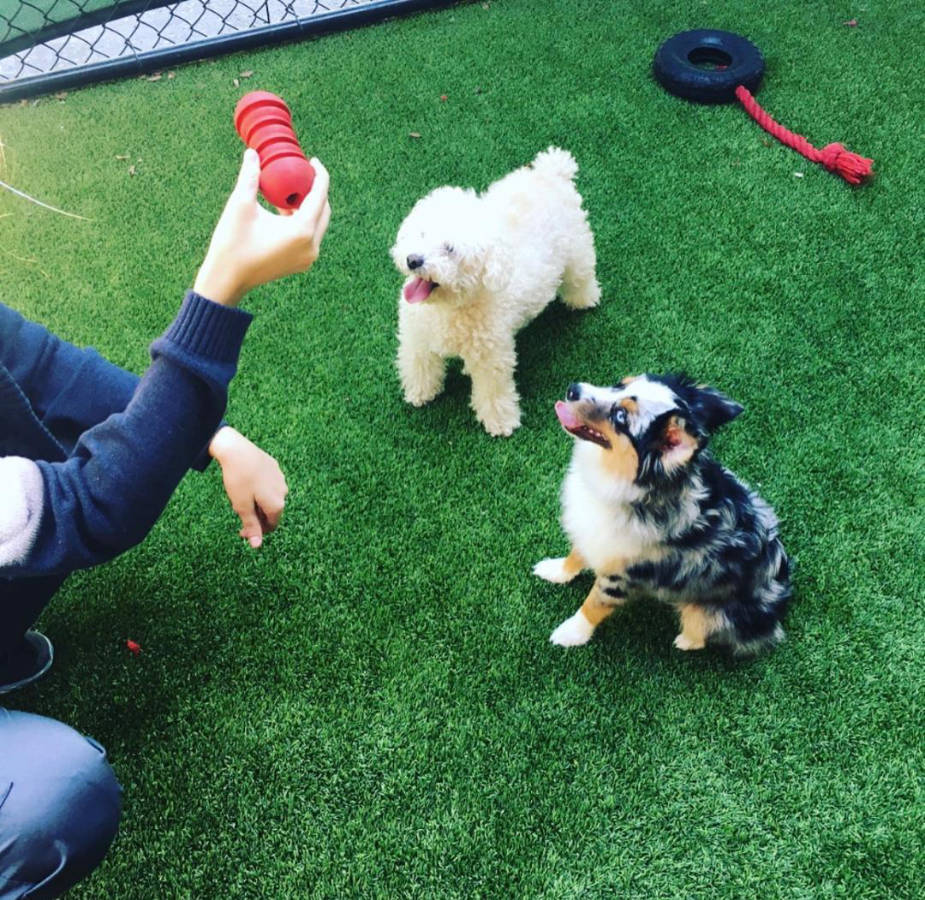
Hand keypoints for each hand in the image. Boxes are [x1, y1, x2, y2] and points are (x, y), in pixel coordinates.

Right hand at [193, 149, 330, 306]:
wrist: (227, 279)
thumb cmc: (232, 243)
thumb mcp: (240, 205)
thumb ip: (250, 176)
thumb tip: (252, 152)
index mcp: (301, 230)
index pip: (320, 195)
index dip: (319, 175)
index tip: (313, 161)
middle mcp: (311, 245)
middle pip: (324, 210)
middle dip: (316, 190)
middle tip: (303, 173)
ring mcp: (308, 257)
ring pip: (318, 224)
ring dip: (309, 206)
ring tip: (291, 190)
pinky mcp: (301, 263)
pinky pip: (310, 236)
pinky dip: (303, 221)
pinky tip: (285, 211)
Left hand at [209, 426, 287, 547]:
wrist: (236, 450)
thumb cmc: (238, 479)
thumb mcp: (242, 506)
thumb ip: (252, 526)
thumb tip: (257, 546)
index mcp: (277, 504)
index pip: (271, 526)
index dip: (256, 531)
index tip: (241, 530)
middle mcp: (283, 492)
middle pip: (271, 512)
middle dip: (256, 516)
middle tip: (239, 512)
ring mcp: (280, 478)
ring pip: (270, 497)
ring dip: (258, 502)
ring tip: (241, 496)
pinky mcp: (274, 467)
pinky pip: (269, 484)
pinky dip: (259, 488)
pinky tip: (247, 483)